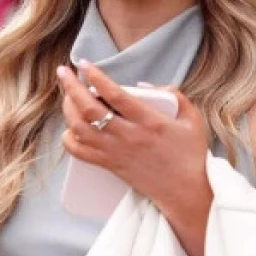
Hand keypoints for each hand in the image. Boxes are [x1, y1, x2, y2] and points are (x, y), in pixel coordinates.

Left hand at [57, 62, 211, 224]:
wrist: (186, 191)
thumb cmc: (190, 154)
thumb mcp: (192, 118)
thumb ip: (173, 95)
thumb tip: (144, 85)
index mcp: (149, 121)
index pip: (115, 95)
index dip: (96, 77)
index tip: (84, 64)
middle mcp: (129, 136)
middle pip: (90, 109)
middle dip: (72, 87)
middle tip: (64, 72)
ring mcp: (117, 152)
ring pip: (81, 129)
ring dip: (68, 110)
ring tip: (67, 95)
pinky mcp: (111, 166)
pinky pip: (81, 153)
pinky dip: (69, 140)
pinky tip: (70, 128)